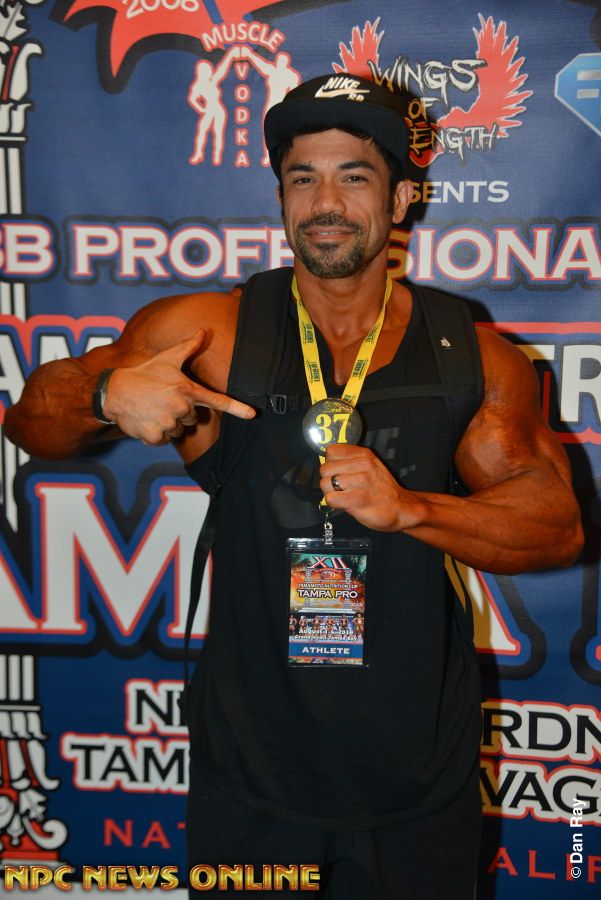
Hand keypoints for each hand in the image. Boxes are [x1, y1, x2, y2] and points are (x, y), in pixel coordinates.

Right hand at [104, 331, 254, 444]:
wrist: (114, 392)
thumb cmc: (144, 374)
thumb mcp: (167, 359)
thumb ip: (188, 347)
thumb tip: (203, 331)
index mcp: (187, 390)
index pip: (217, 401)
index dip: (237, 408)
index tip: (253, 415)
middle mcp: (181, 408)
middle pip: (194, 418)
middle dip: (183, 412)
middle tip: (165, 400)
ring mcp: (168, 423)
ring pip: (179, 430)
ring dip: (170, 423)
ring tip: (154, 409)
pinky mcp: (155, 436)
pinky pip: (165, 440)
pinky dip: (157, 433)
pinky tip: (148, 420)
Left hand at [319, 444, 425, 531]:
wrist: (400, 508)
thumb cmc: (380, 489)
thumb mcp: (370, 465)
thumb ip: (350, 461)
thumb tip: (326, 464)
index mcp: (363, 454)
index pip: (331, 452)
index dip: (331, 464)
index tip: (339, 473)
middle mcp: (363, 464)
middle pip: (325, 469)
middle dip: (329, 480)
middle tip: (342, 488)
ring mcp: (361, 481)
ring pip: (325, 484)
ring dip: (331, 493)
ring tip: (345, 496)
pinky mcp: (358, 499)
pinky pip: (330, 498)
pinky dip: (334, 503)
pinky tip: (345, 504)